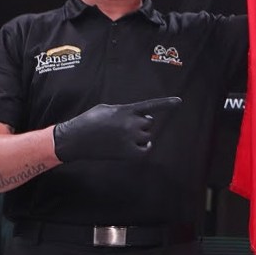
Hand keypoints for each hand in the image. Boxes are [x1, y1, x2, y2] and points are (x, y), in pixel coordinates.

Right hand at [53, 96, 181, 162]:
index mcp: (125, 110)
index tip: (180, 102)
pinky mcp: (128, 152)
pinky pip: (146, 149)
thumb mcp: (106, 108)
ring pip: (146, 136)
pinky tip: (136, 145)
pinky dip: (143, 147)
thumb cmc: (89, 121)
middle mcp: (130, 123)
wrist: (75, 139)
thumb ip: (124, 110)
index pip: (150, 106)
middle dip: (141, 124)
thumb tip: (138, 116)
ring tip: (121, 137)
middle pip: (149, 123)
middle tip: (124, 127)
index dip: (166, 104)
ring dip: (139, 136)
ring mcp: (130, 138)